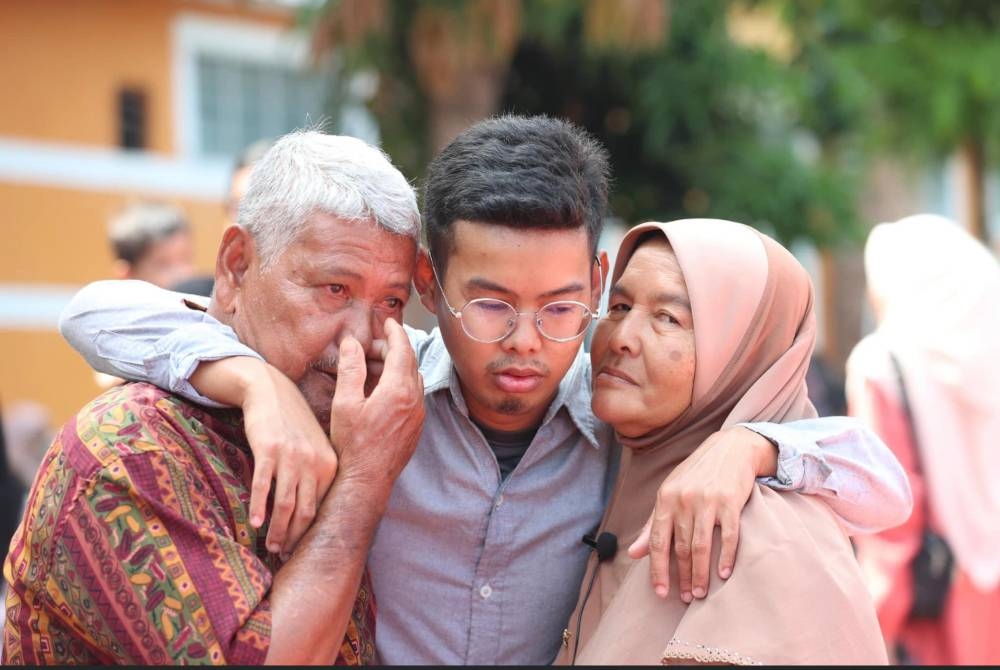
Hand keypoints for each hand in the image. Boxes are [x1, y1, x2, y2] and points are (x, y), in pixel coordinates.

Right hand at [233, 361, 338, 557]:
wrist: (272, 392)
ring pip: (284, 505)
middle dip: (294, 538)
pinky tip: (254, 524)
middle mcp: (314, 462)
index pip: (322, 509)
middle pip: (305, 513)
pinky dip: (257, 508)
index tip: (301, 550)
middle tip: (283, 555)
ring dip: (277, 530)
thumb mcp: (315, 449)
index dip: (310, 534)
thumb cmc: (293, 425)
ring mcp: (292, 456)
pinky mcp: (269, 450)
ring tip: (270, 546)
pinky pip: (262, 486)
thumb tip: (314, 515)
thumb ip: (318, 477)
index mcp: (330, 465)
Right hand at [329, 319, 423, 489]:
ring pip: (412, 378)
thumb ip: (351, 369)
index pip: (402, 349)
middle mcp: (414, 400)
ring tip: (371, 367)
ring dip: (396, 367)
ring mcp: (418, 414)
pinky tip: (380, 389)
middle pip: (409, 362)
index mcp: (398, 390)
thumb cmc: (353, 444)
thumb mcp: (345, 403)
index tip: (388, 322)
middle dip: (392, 349)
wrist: (367, 480)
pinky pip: (413, 395)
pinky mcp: (416, 426)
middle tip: (369, 347)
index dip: (394, 332)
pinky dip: (400, 383)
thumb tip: (352, 343)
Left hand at [628, 426, 776, 601]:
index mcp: (665, 499)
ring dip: (701, 574)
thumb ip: (653, 525)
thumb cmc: (697, 475)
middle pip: (681, 548)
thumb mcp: (670, 493)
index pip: (658, 542)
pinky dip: (726, 557)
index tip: (660, 592)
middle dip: (683, 577)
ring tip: (702, 593)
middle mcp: (684, 500)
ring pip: (701, 546)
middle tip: (687, 597)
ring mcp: (707, 501)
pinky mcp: (730, 501)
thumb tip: (634, 553)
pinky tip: (723, 574)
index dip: (657, 570)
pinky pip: (728, 536)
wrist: (730, 449)